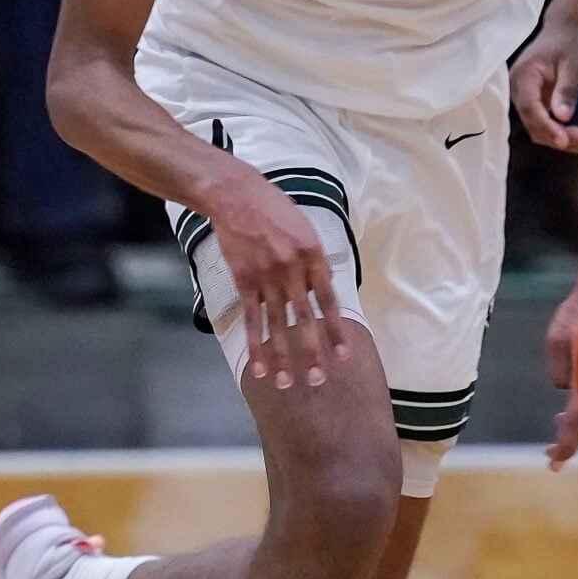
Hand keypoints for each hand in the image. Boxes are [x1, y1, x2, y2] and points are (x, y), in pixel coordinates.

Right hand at [206, 171, 351, 389]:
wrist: (235, 196)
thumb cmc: (273, 208)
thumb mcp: (304, 228)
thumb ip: (313, 260)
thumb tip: (320, 288)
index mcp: (312, 256)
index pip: (328, 301)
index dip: (335, 330)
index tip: (342, 356)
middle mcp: (292, 270)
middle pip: (304, 319)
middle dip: (311, 352)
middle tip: (316, 380)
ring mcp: (267, 277)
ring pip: (277, 325)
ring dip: (281, 356)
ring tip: (284, 383)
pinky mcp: (244, 281)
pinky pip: (251, 318)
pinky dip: (255, 342)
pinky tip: (258, 364)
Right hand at [510, 22, 577, 155]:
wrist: (564, 32)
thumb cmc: (568, 44)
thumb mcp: (573, 65)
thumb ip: (566, 90)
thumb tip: (561, 117)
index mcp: (523, 77)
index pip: (530, 107)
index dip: (546, 126)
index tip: (565, 140)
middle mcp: (517, 91)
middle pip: (534, 123)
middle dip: (560, 138)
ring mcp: (524, 99)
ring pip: (539, 128)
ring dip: (563, 140)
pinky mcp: (535, 105)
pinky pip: (544, 124)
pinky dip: (562, 133)